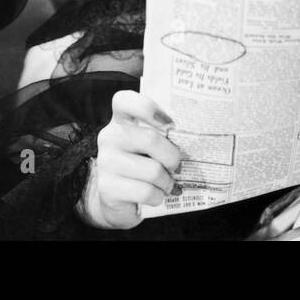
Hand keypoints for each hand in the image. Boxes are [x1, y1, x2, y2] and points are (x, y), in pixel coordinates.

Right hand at [78, 90, 182, 229]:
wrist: (118, 199)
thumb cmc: (143, 164)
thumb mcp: (151, 145)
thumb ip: (164, 136)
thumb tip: (194, 141)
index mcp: (121, 119)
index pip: (124, 101)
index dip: (147, 108)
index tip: (169, 123)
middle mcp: (110, 136)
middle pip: (150, 139)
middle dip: (172, 157)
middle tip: (177, 166)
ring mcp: (106, 162)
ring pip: (153, 171)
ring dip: (167, 182)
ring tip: (167, 184)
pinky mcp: (107, 188)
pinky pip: (146, 192)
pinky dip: (158, 196)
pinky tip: (156, 195)